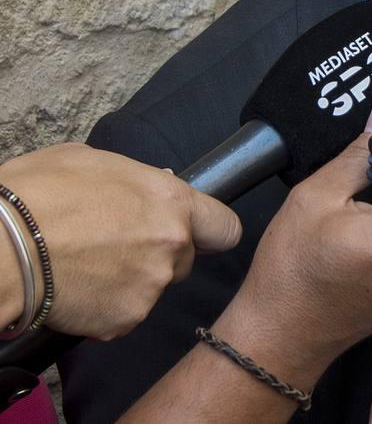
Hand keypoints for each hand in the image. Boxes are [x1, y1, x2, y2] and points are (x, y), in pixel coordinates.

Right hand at [0, 143, 240, 338]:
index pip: (224, 227)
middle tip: (113, 247)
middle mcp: (172, 244)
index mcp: (171, 201)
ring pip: (151, 287)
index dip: (210, 232)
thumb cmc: (37, 196)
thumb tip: (146, 186)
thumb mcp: (91, 162)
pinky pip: (122, 315)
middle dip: (157, 255)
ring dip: (127, 282)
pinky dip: (102, 308)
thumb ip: (135, 180)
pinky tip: (75, 289)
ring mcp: (151, 285)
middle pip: (183, 259)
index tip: (196, 235)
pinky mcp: (125, 319)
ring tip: (84, 266)